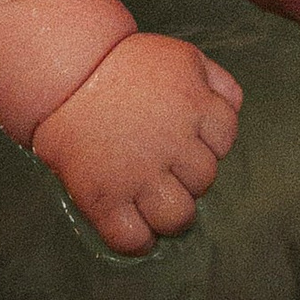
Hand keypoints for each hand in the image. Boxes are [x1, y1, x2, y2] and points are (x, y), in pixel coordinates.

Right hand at [33, 30, 240, 254]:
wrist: (66, 74)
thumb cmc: (125, 65)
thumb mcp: (182, 57)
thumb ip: (215, 81)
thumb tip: (232, 108)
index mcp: (194, 107)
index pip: (225, 140)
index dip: (210, 142)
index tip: (191, 142)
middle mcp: (172, 143)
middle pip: (204, 181)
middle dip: (190, 178)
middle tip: (168, 170)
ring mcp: (138, 174)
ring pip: (178, 217)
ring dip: (172, 215)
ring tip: (157, 205)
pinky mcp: (104, 198)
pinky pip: (132, 239)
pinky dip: (138, 242)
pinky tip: (137, 230)